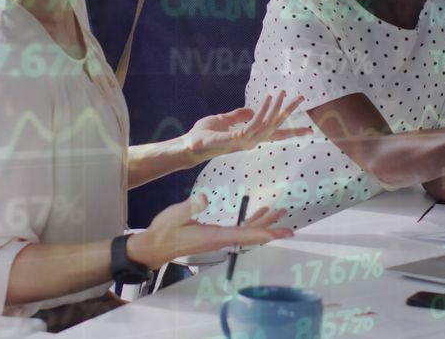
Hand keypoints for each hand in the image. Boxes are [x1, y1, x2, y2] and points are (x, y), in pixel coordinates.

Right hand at [127, 194, 293, 269]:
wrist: (154, 247)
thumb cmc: (163, 232)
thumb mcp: (174, 215)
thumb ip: (190, 206)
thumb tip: (204, 197)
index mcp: (214, 236)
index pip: (245, 235)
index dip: (265, 233)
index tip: (282, 233)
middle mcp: (220, 240)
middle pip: (252, 235)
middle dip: (271, 229)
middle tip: (290, 224)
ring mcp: (219, 239)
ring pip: (247, 232)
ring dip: (264, 222)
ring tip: (279, 211)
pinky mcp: (215, 235)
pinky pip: (239, 230)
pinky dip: (251, 222)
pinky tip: (258, 213)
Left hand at [185, 91, 311, 162]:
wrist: (189, 145)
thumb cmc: (204, 135)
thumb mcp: (222, 121)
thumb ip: (237, 116)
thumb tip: (251, 110)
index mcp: (250, 137)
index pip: (275, 134)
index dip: (292, 130)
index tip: (310, 129)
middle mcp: (251, 141)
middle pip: (276, 126)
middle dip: (289, 112)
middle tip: (303, 98)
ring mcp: (245, 141)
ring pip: (268, 124)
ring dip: (277, 107)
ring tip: (284, 92)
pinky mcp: (236, 138)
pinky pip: (254, 123)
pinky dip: (264, 110)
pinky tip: (270, 98)